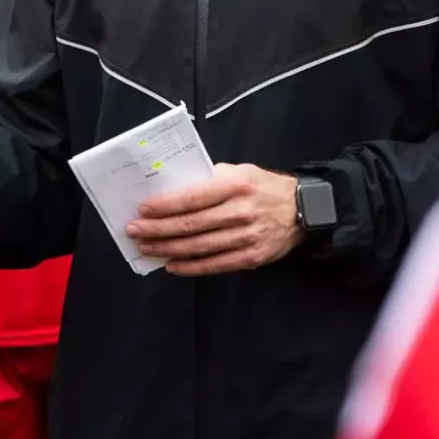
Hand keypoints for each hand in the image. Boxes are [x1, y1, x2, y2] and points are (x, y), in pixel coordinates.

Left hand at [125, 163, 303, 276]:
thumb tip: (174, 187)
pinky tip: (172, 265)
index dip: (166, 205)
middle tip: (135, 231)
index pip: (193, 197)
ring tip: (147, 248)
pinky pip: (216, 264)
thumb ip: (210, 178)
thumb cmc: (264, 187)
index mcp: (236, 185)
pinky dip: (191, 267)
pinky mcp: (251, 257)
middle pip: (192, 224)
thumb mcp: (240, 171)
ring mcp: (247, 236)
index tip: (144, 209)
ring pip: (200, 246)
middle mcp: (241, 211)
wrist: (303, 210)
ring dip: (169, 249)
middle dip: (158, 229)